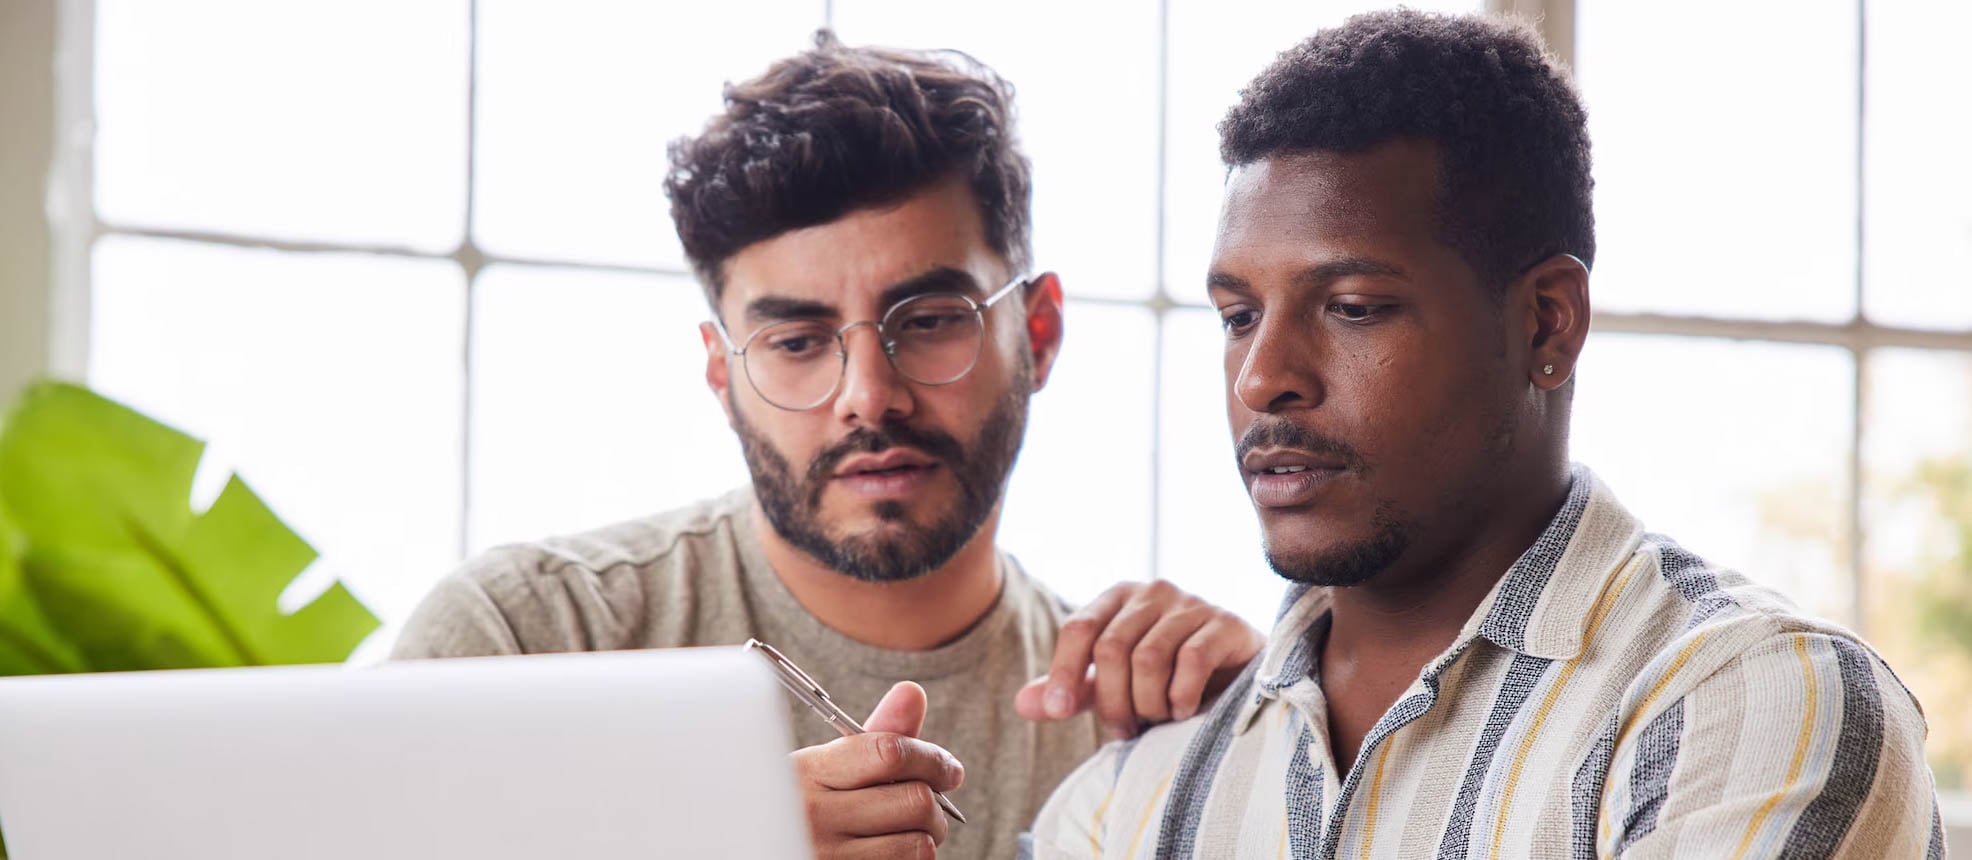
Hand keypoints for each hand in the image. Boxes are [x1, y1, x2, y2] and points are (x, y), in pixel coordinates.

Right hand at [790, 681, 963, 859]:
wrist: (755, 853)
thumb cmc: (803, 805)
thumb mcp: (827, 767)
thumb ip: (876, 735)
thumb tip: (913, 691)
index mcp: (808, 770)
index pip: (889, 753)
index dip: (932, 759)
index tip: (950, 770)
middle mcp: (813, 814)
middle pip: (914, 800)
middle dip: (937, 804)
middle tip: (933, 806)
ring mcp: (826, 855)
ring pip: (917, 843)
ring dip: (928, 837)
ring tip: (914, 831)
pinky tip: (894, 851)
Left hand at [1016, 580, 1263, 737]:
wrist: (1236, 677)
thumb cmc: (1166, 678)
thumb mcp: (1112, 684)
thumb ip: (1071, 690)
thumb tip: (1022, 704)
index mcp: (1118, 598)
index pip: (1079, 628)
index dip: (1064, 671)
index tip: (1059, 711)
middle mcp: (1153, 591)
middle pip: (1111, 648)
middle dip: (1113, 700)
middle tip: (1126, 728)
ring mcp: (1192, 603)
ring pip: (1149, 658)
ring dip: (1148, 702)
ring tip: (1158, 718)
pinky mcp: (1226, 623)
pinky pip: (1191, 660)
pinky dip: (1181, 696)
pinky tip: (1183, 710)